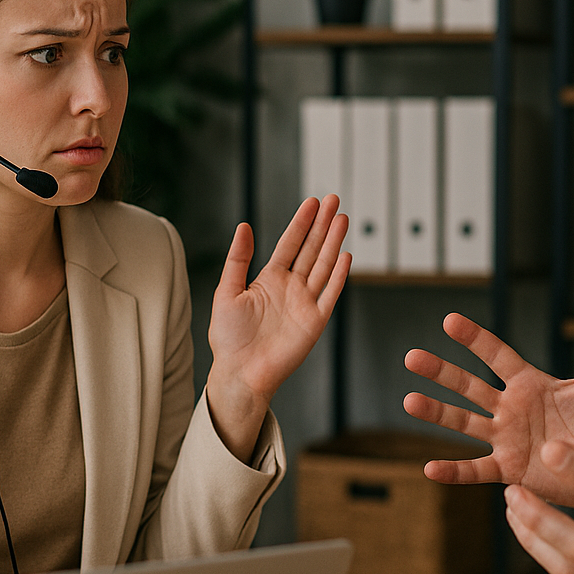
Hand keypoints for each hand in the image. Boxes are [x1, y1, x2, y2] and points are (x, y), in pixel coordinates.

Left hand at [207, 195, 349, 456]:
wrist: (241, 372)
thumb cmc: (229, 338)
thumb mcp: (226, 292)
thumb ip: (237, 260)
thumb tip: (243, 226)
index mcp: (269, 279)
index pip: (290, 243)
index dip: (301, 222)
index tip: (312, 202)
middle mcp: (290, 288)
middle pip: (312, 249)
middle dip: (323, 224)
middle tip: (334, 200)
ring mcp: (305, 303)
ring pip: (324, 265)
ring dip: (334, 242)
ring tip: (342, 219)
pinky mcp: (315, 321)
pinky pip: (330, 293)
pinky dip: (339, 275)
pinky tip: (346, 255)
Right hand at [404, 285, 573, 504]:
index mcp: (532, 383)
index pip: (496, 355)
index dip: (474, 339)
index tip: (448, 321)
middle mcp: (512, 408)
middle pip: (469, 385)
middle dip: (441, 372)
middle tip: (411, 357)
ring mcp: (507, 438)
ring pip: (464, 422)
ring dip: (436, 413)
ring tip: (409, 401)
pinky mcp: (511, 469)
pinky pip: (476, 469)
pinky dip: (453, 471)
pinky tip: (428, 468)